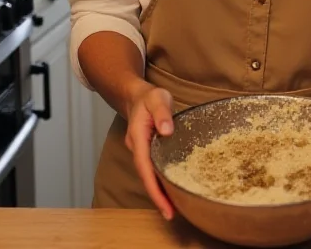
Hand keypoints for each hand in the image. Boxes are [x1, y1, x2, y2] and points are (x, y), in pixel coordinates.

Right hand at [124, 82, 174, 219]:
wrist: (136, 96)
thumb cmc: (149, 97)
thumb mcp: (157, 98)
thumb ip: (162, 112)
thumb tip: (167, 131)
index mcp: (138, 137)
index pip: (144, 167)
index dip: (154, 187)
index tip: (164, 203)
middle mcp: (137, 148)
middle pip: (145, 176)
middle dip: (157, 196)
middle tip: (172, 213)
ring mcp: (140, 150)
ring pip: (148, 175)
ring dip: (159, 191)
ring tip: (174, 207)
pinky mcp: (147, 151)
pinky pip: (152, 169)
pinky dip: (160, 180)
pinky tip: (172, 188)